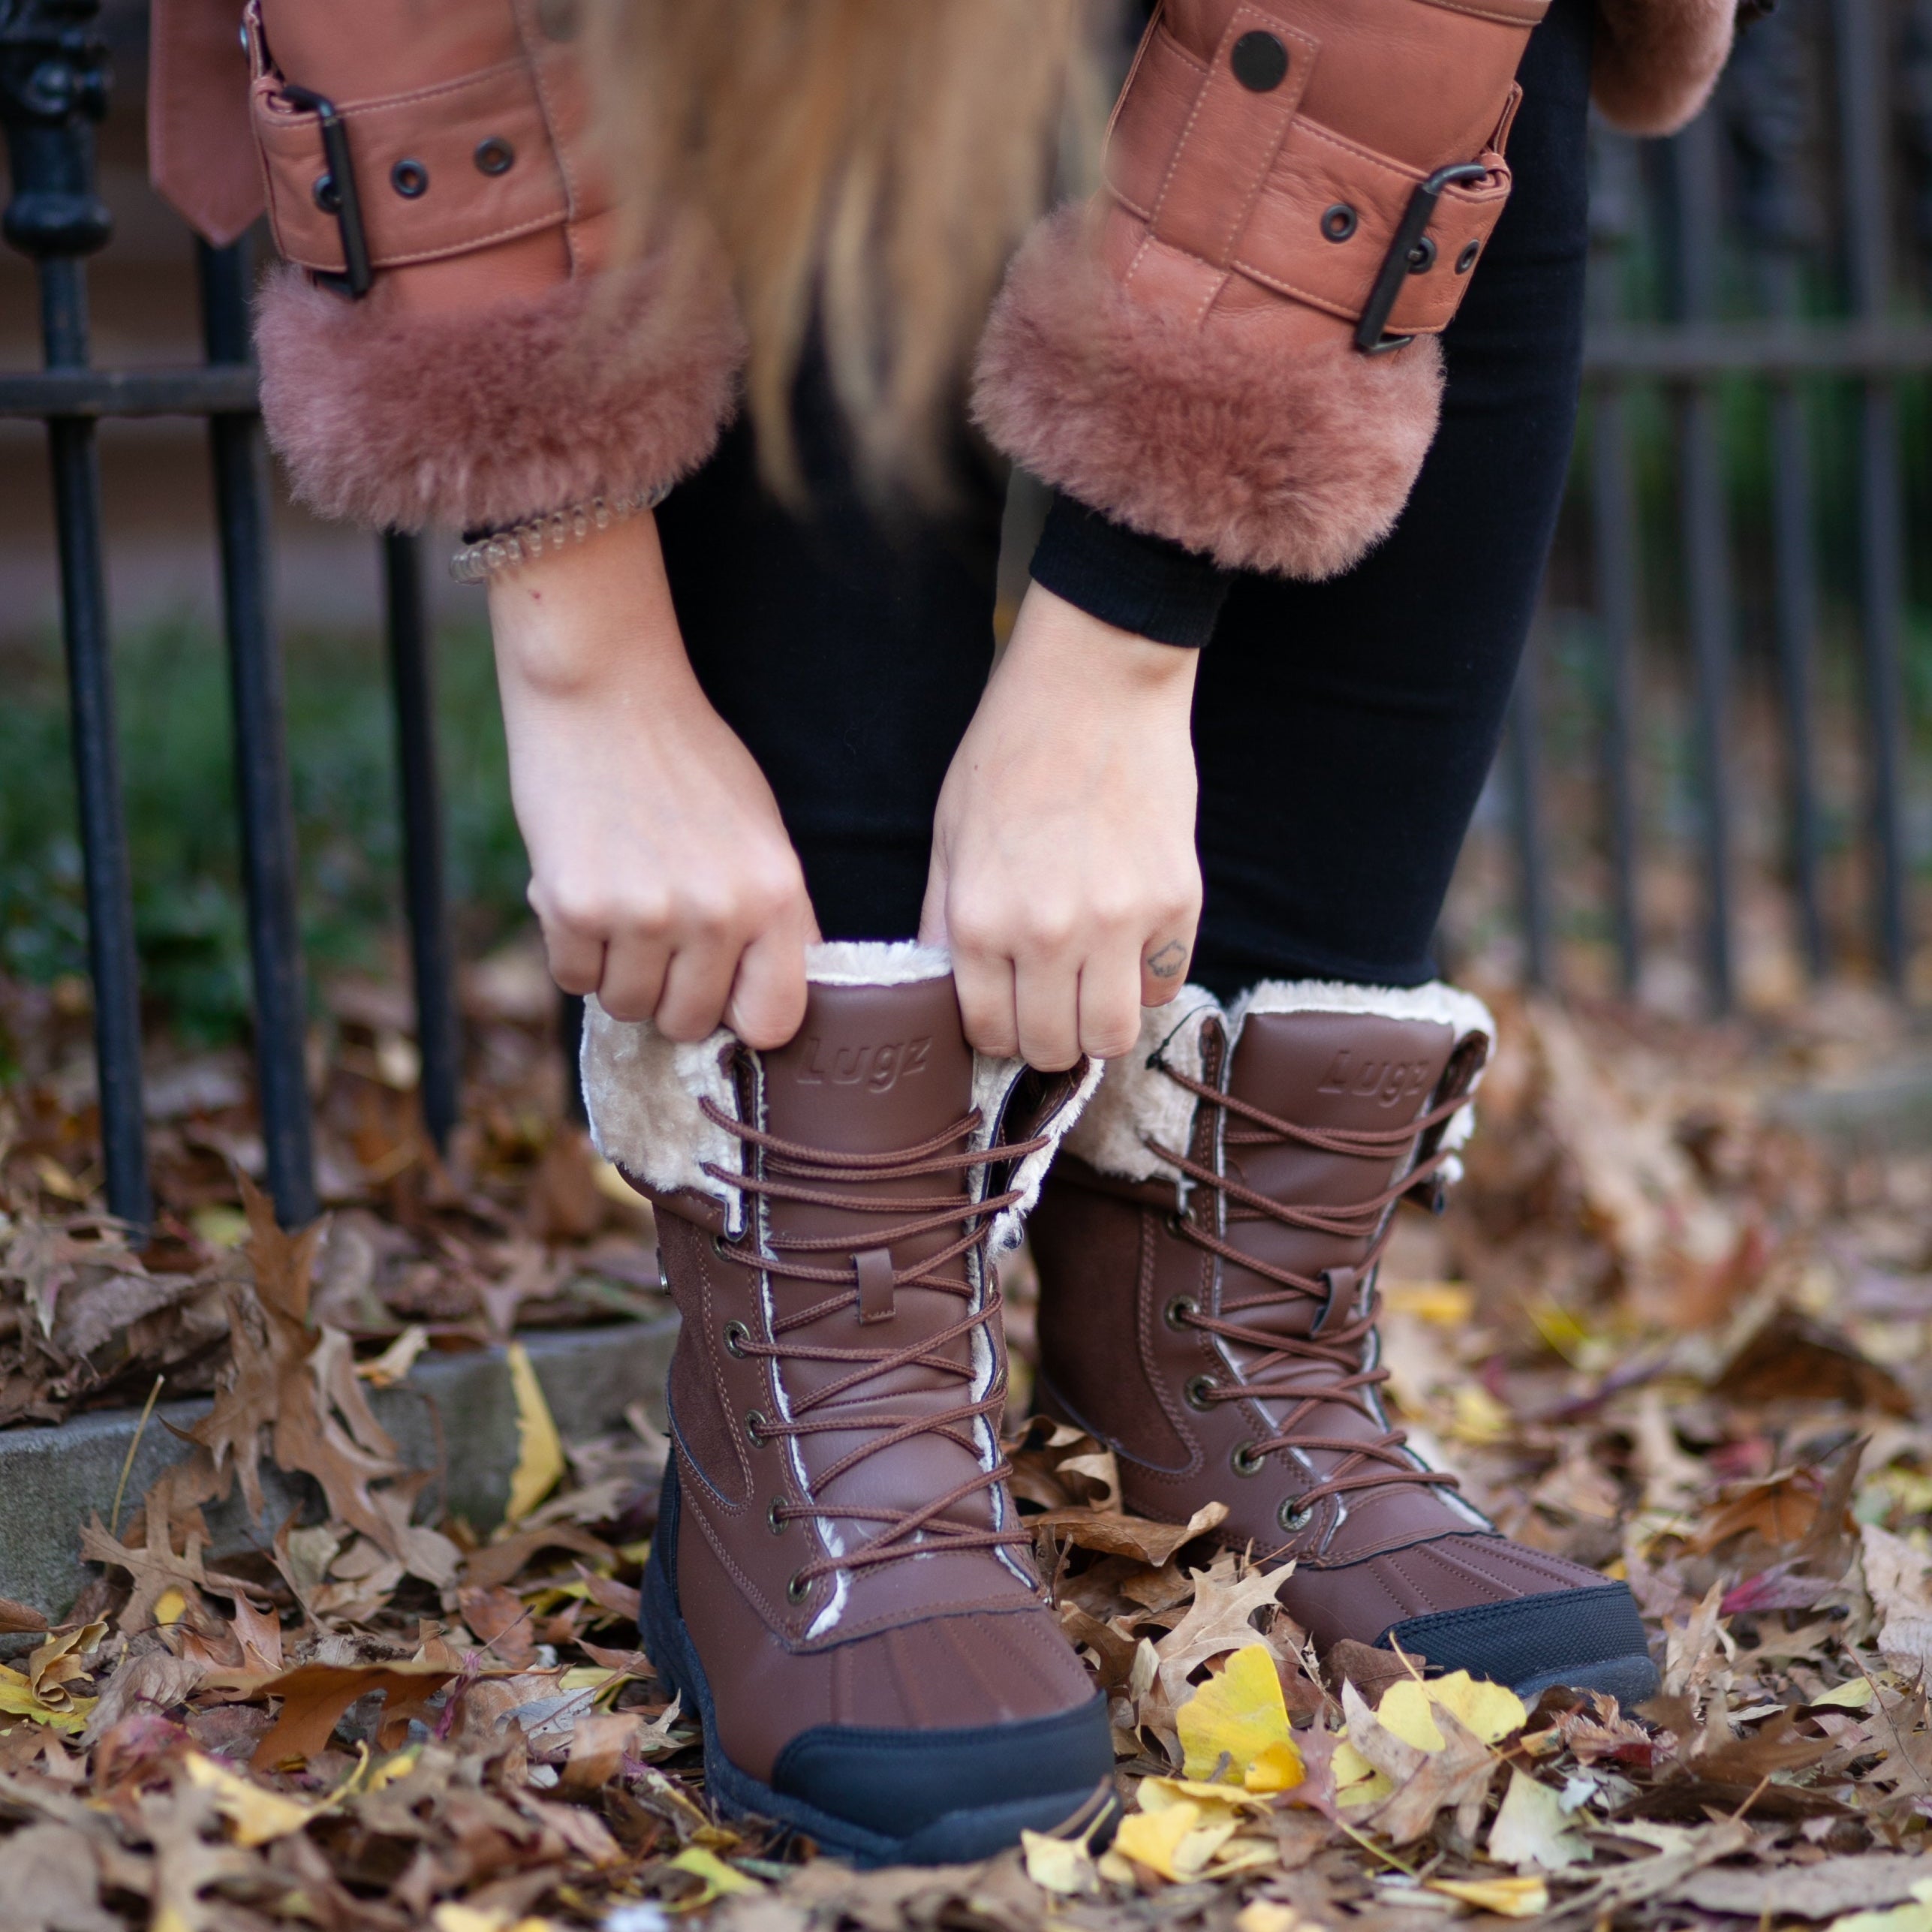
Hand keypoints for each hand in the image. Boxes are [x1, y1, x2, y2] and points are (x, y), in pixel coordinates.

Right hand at [489, 514, 815, 1047]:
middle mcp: (719, 912)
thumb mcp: (761, 836)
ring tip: (622, 899)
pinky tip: (584, 887)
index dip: (740, 1014)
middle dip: (667, 991)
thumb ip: (771, 922)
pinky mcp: (576, 907)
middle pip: (688, 1022)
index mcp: (777, 895)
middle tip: (656, 930)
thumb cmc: (687, 763)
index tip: (720, 992)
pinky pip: (574, 978)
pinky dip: (573, 948)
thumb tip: (763, 1010)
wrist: (606, 692)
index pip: (774, 1020)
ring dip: (617, 969)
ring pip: (627, 1005)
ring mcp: (647, 913)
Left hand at [921, 582, 1201, 1069]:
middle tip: (1050, 1002)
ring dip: (1099, 1024)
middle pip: (1053, 1048)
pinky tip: (1130, 941)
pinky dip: (1145, 979)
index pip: (990, 1033)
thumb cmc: (1012, 747)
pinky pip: (1164, 987)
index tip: (1007, 1009)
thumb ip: (944, 917)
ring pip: (1113, 1037)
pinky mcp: (1176, 902)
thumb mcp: (950, 832)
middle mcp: (1047, 934)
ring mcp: (1118, 923)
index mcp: (980, 919)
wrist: (1097, 680)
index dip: (997, 1031)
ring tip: (1092, 985)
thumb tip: (947, 989)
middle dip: (1048, 1036)